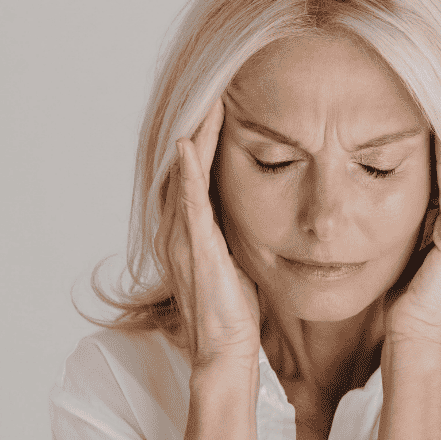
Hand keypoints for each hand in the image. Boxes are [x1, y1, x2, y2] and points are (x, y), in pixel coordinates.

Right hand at [158, 99, 260, 367]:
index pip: (196, 173)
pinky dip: (187, 172)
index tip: (222, 104)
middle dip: (199, 127)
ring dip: (195, 137)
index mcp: (190, 231)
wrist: (226, 352)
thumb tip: (261, 209)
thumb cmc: (236, 312)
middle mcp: (179, 230)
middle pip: (185, 166)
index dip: (206, 139)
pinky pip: (190, 204)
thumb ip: (237, 233)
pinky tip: (188, 145)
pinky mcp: (198, 250)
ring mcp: (185, 239)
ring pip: (185, 176)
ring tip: (208, 101)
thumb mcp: (238, 260)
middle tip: (214, 88)